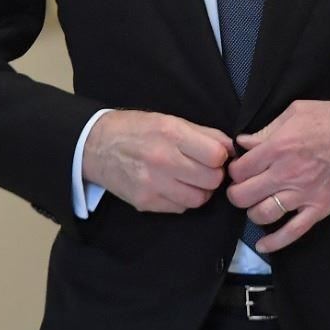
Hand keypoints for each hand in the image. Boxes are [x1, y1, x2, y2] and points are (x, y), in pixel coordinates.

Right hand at [82, 110, 234, 212]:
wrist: (97, 146)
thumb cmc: (137, 129)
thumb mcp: (171, 120)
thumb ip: (204, 134)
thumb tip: (232, 148)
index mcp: (172, 133)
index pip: (216, 155)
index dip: (221, 156)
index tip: (214, 155)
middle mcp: (163, 160)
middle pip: (212, 180)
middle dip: (213, 175)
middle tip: (204, 169)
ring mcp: (153, 184)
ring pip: (198, 199)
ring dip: (200, 191)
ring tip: (190, 179)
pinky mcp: (145, 202)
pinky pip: (180, 209)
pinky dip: (183, 200)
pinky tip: (174, 187)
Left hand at [226, 100, 329, 252]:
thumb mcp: (296, 112)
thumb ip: (266, 129)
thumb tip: (243, 142)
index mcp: (279, 147)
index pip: (239, 169)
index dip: (233, 170)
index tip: (239, 168)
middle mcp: (287, 173)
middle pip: (244, 195)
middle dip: (236, 193)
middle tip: (242, 187)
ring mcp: (304, 194)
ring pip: (262, 215)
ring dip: (253, 212)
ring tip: (256, 204)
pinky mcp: (320, 208)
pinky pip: (292, 232)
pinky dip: (274, 242)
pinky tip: (263, 245)